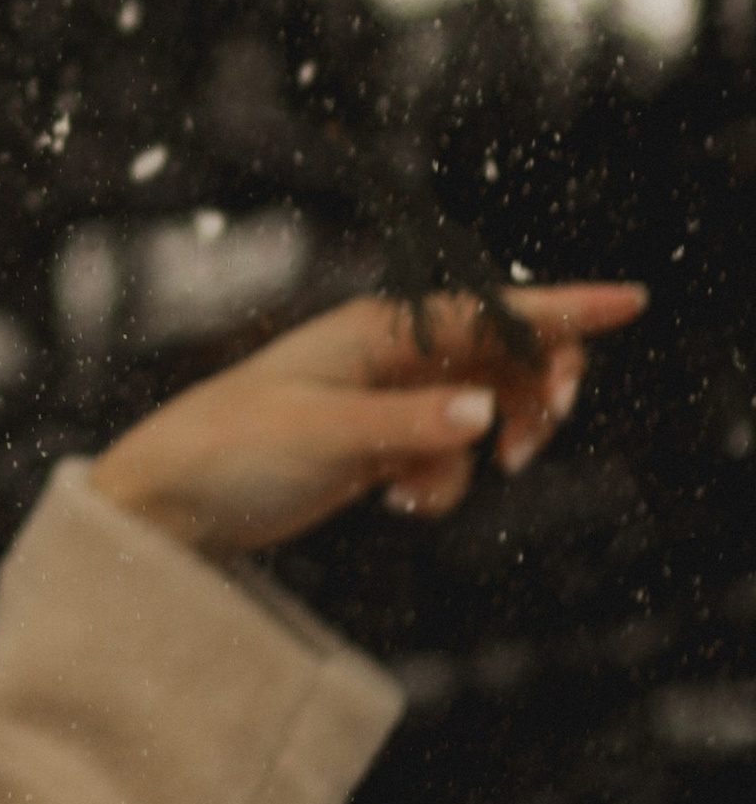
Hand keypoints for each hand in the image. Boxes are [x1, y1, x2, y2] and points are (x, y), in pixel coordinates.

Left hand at [88, 284, 646, 556]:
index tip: (630, 302)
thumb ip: (407, 425)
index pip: (487, 311)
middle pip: (500, 358)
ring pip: (482, 410)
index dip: (563, 308)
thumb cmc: (231, 447)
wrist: (172, 500)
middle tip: (534, 443)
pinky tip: (400, 502)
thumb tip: (486, 413)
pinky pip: (449, 455)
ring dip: (485, 448)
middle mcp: (389, 355)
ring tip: (434, 491)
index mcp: (376, 329)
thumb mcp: (320, 434)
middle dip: (533, 395)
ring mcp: (387, 399)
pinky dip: (444, 481)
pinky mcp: (380, 444)